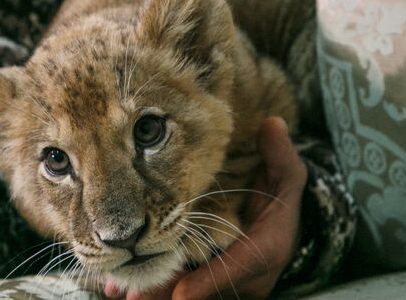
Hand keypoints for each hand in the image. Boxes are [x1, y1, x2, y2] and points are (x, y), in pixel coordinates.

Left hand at [107, 116, 307, 299]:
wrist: (288, 227)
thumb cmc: (282, 199)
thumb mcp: (287, 176)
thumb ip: (280, 155)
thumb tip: (273, 123)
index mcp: (266, 248)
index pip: (236, 268)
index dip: (209, 281)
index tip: (182, 294)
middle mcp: (249, 277)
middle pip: (206, 290)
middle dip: (169, 292)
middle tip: (135, 296)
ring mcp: (232, 285)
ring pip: (192, 294)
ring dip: (157, 293)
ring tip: (117, 291)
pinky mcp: (218, 287)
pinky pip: (186, 293)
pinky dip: (157, 291)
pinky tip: (120, 291)